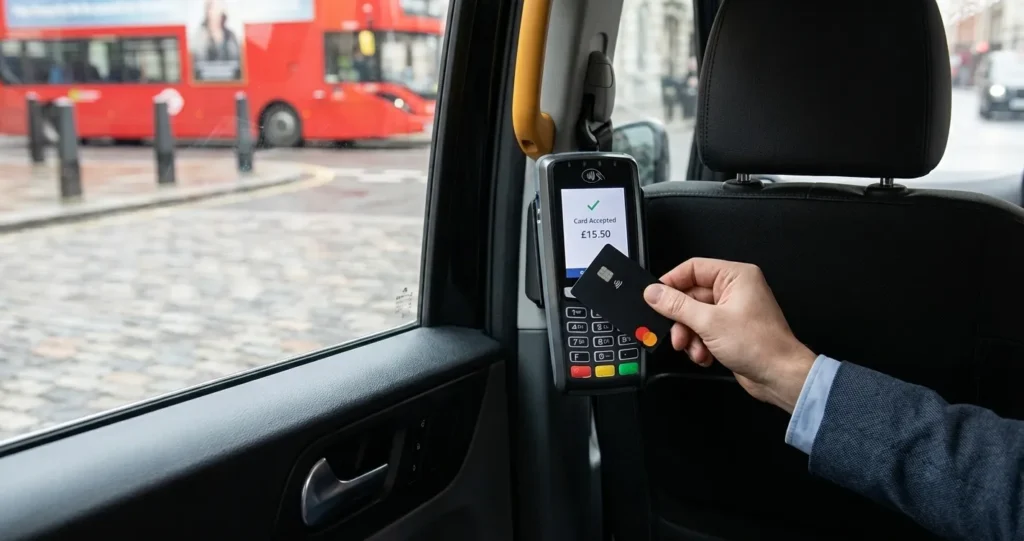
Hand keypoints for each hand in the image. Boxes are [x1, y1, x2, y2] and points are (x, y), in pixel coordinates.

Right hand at [643, 258, 816, 412]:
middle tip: (676, 334)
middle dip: (681, 319)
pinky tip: (704, 356)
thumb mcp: (709, 322)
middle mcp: (735, 290)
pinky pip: (703, 330)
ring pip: (695, 316)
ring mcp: (733, 310)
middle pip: (691, 296)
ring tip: (693, 349)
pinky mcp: (731, 329)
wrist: (780, 376)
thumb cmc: (760, 346)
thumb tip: (654, 293)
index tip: (654, 297)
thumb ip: (677, 305)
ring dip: (690, 335)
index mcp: (735, 277)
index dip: (671, 282)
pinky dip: (699, 344)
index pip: (693, 269)